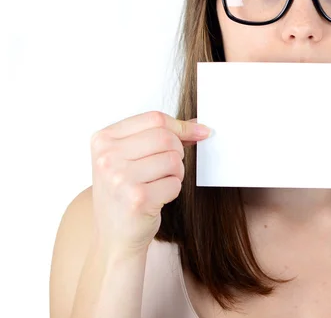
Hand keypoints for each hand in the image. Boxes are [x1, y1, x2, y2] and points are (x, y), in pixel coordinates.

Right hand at [90, 111, 211, 255]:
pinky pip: (174, 183)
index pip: (154, 118)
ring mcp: (119, 178)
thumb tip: (198, 125)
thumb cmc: (125, 193)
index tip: (199, 132)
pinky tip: (156, 198)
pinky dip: (173, 190)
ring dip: (176, 173)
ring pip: (173, 160)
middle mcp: (107, 157)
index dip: (181, 126)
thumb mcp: (130, 157)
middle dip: (178, 152)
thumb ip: (159, 135)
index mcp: (103, 140)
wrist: (114, 238)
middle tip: (170, 167)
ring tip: (159, 183)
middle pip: (166, 137)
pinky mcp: (136, 199)